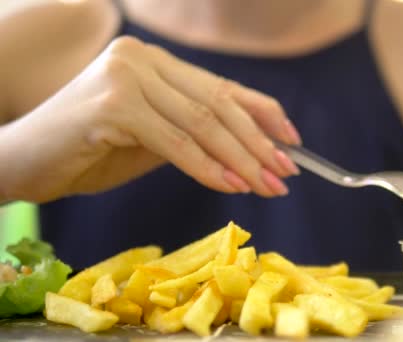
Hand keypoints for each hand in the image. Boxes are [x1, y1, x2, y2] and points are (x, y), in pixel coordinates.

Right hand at [0, 36, 300, 202]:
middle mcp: (143, 58)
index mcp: (156, 62)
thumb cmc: (88, 152)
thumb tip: (252, 149)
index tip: (293, 142)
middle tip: (284, 174)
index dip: (264, 114)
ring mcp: (125, 77)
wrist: (22, 162)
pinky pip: (174, 141)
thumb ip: (193, 133)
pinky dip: (207, 167)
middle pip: (218, 105)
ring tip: (266, 186)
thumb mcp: (152, 138)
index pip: (222, 87)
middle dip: (258, 143)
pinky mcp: (110, 105)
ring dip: (241, 159)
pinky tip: (231, 185)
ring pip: (202, 122)